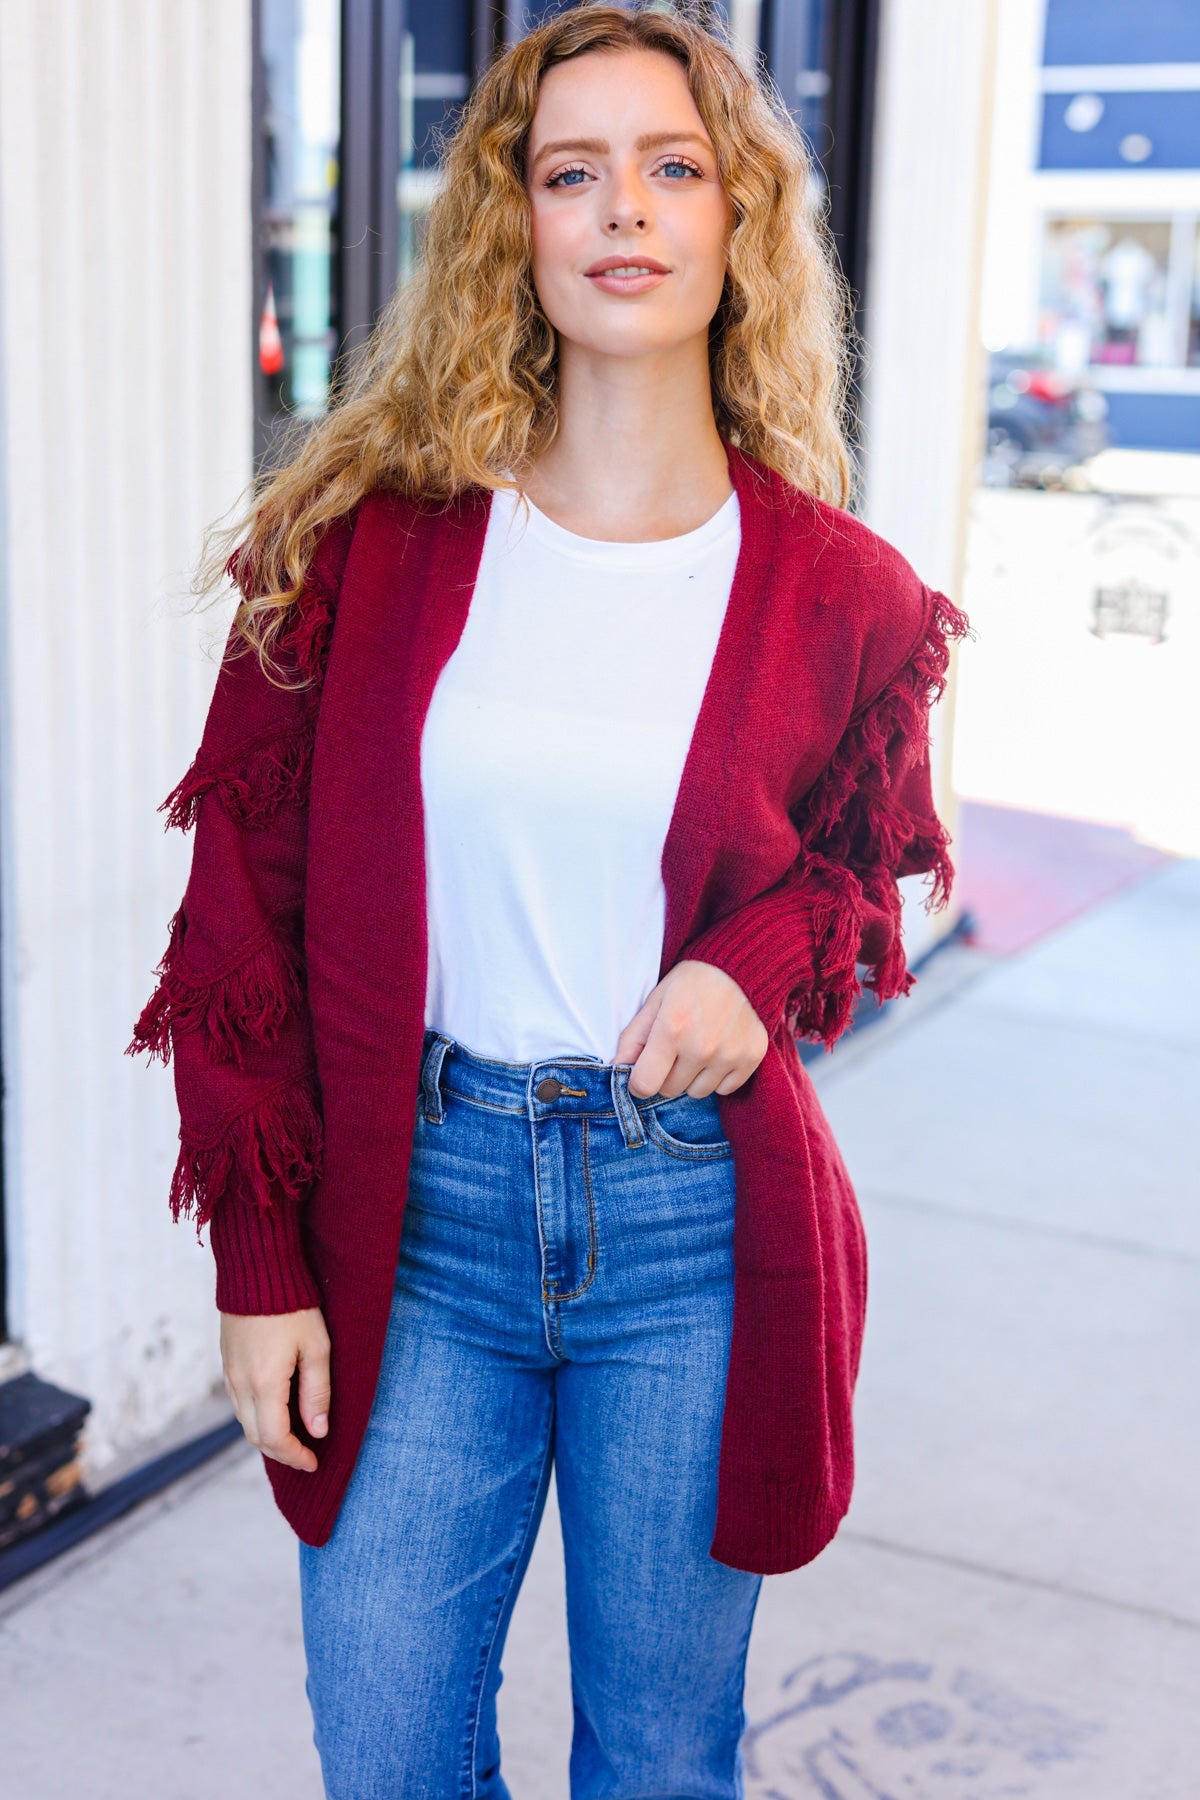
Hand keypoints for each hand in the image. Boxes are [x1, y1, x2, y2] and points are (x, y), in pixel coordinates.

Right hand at [219, 1308, 330, 1472]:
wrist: (257, 1270)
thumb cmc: (293, 1306)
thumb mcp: (316, 1347)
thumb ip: (317, 1392)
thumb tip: (318, 1431)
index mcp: (264, 1383)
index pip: (274, 1438)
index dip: (294, 1456)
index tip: (313, 1462)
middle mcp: (240, 1384)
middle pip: (256, 1436)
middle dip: (281, 1452)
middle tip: (306, 1455)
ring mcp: (229, 1374)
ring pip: (244, 1422)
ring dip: (267, 1437)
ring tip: (295, 1437)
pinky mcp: (227, 1363)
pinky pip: (239, 1403)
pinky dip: (256, 1418)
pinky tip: (276, 1412)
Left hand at [613, 960, 768, 1100]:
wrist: (742, 968)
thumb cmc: (693, 982)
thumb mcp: (656, 1000)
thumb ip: (633, 1037)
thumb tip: (617, 1068)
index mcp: (671, 1030)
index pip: (645, 1085)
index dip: (639, 1081)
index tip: (645, 1069)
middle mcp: (701, 1047)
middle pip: (670, 1090)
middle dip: (666, 1075)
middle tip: (675, 1049)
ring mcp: (729, 1055)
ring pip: (697, 1093)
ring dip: (692, 1077)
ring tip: (699, 1048)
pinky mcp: (751, 1058)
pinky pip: (725, 1089)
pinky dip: (718, 1077)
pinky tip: (719, 1051)